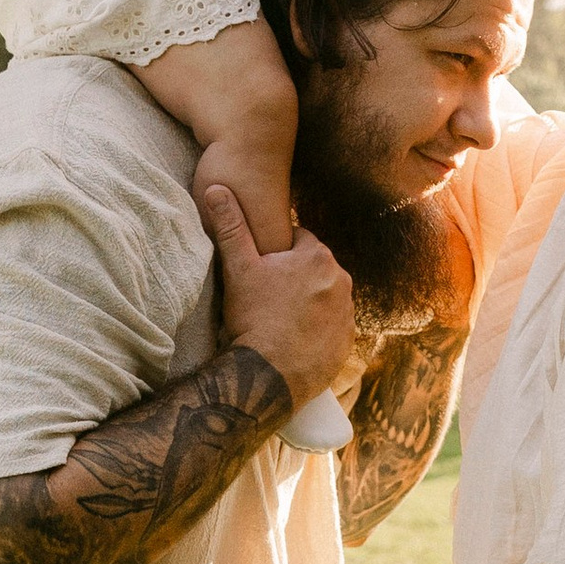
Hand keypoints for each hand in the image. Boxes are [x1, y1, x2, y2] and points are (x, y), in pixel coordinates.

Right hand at [201, 180, 352, 408]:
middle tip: (267, 298)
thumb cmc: (253, 318)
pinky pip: (332, 327)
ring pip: (324, 298)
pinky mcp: (348, 342)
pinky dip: (317, 330)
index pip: (297, 241)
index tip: (262, 272)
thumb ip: (230, 226)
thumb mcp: (238, 268)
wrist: (268, 376)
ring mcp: (348, 313)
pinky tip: (294, 339)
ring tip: (279, 320)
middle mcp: (342, 280)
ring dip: (307, 304)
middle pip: (313, 270)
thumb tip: (216, 187)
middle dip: (294, 279)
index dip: (276, 255)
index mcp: (318, 256)